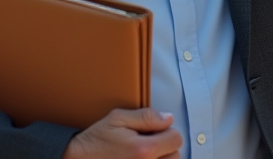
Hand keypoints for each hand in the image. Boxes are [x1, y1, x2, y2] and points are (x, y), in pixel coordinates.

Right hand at [63, 108, 181, 158]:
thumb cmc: (96, 140)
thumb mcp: (117, 119)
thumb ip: (146, 117)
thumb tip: (168, 119)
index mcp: (144, 149)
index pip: (176, 138)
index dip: (167, 131)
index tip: (155, 131)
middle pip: (175, 156)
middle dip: (165, 146)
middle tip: (148, 143)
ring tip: (143, 154)